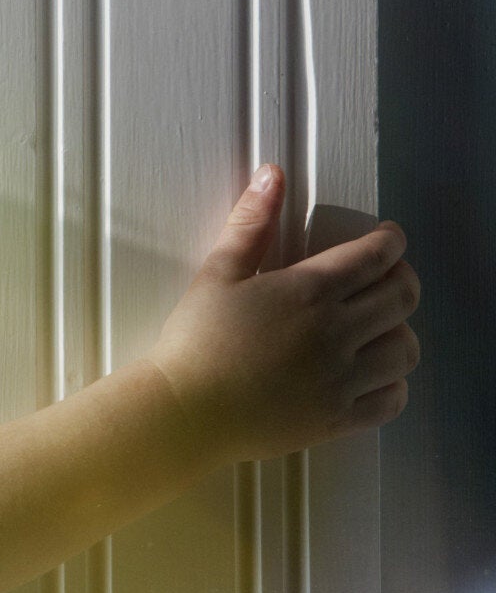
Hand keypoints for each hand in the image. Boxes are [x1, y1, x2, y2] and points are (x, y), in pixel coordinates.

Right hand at [145, 164, 420, 464]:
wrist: (186, 410)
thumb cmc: (195, 339)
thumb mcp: (217, 272)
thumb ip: (250, 223)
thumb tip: (272, 175)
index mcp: (310, 291)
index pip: (376, 256)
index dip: (391, 241)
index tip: (389, 238)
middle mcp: (338, 333)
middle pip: (403, 298)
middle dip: (402, 278)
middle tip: (386, 275)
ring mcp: (343, 379)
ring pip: (405, 349)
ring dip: (399, 330)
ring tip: (378, 326)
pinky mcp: (339, 418)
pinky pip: (392, 399)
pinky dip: (393, 382)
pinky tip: (373, 374)